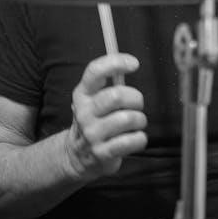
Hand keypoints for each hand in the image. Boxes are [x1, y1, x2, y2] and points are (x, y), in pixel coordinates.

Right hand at [64, 53, 146, 179]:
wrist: (77, 156)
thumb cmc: (94, 120)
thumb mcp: (92, 99)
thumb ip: (108, 82)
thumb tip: (129, 62)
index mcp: (82, 94)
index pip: (95, 71)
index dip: (116, 62)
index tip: (134, 63)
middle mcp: (84, 112)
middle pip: (116, 96)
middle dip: (136, 98)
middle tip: (137, 104)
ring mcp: (92, 134)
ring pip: (128, 119)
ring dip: (140, 120)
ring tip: (136, 122)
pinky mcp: (102, 153)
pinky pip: (131, 141)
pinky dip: (140, 138)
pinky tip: (136, 137)